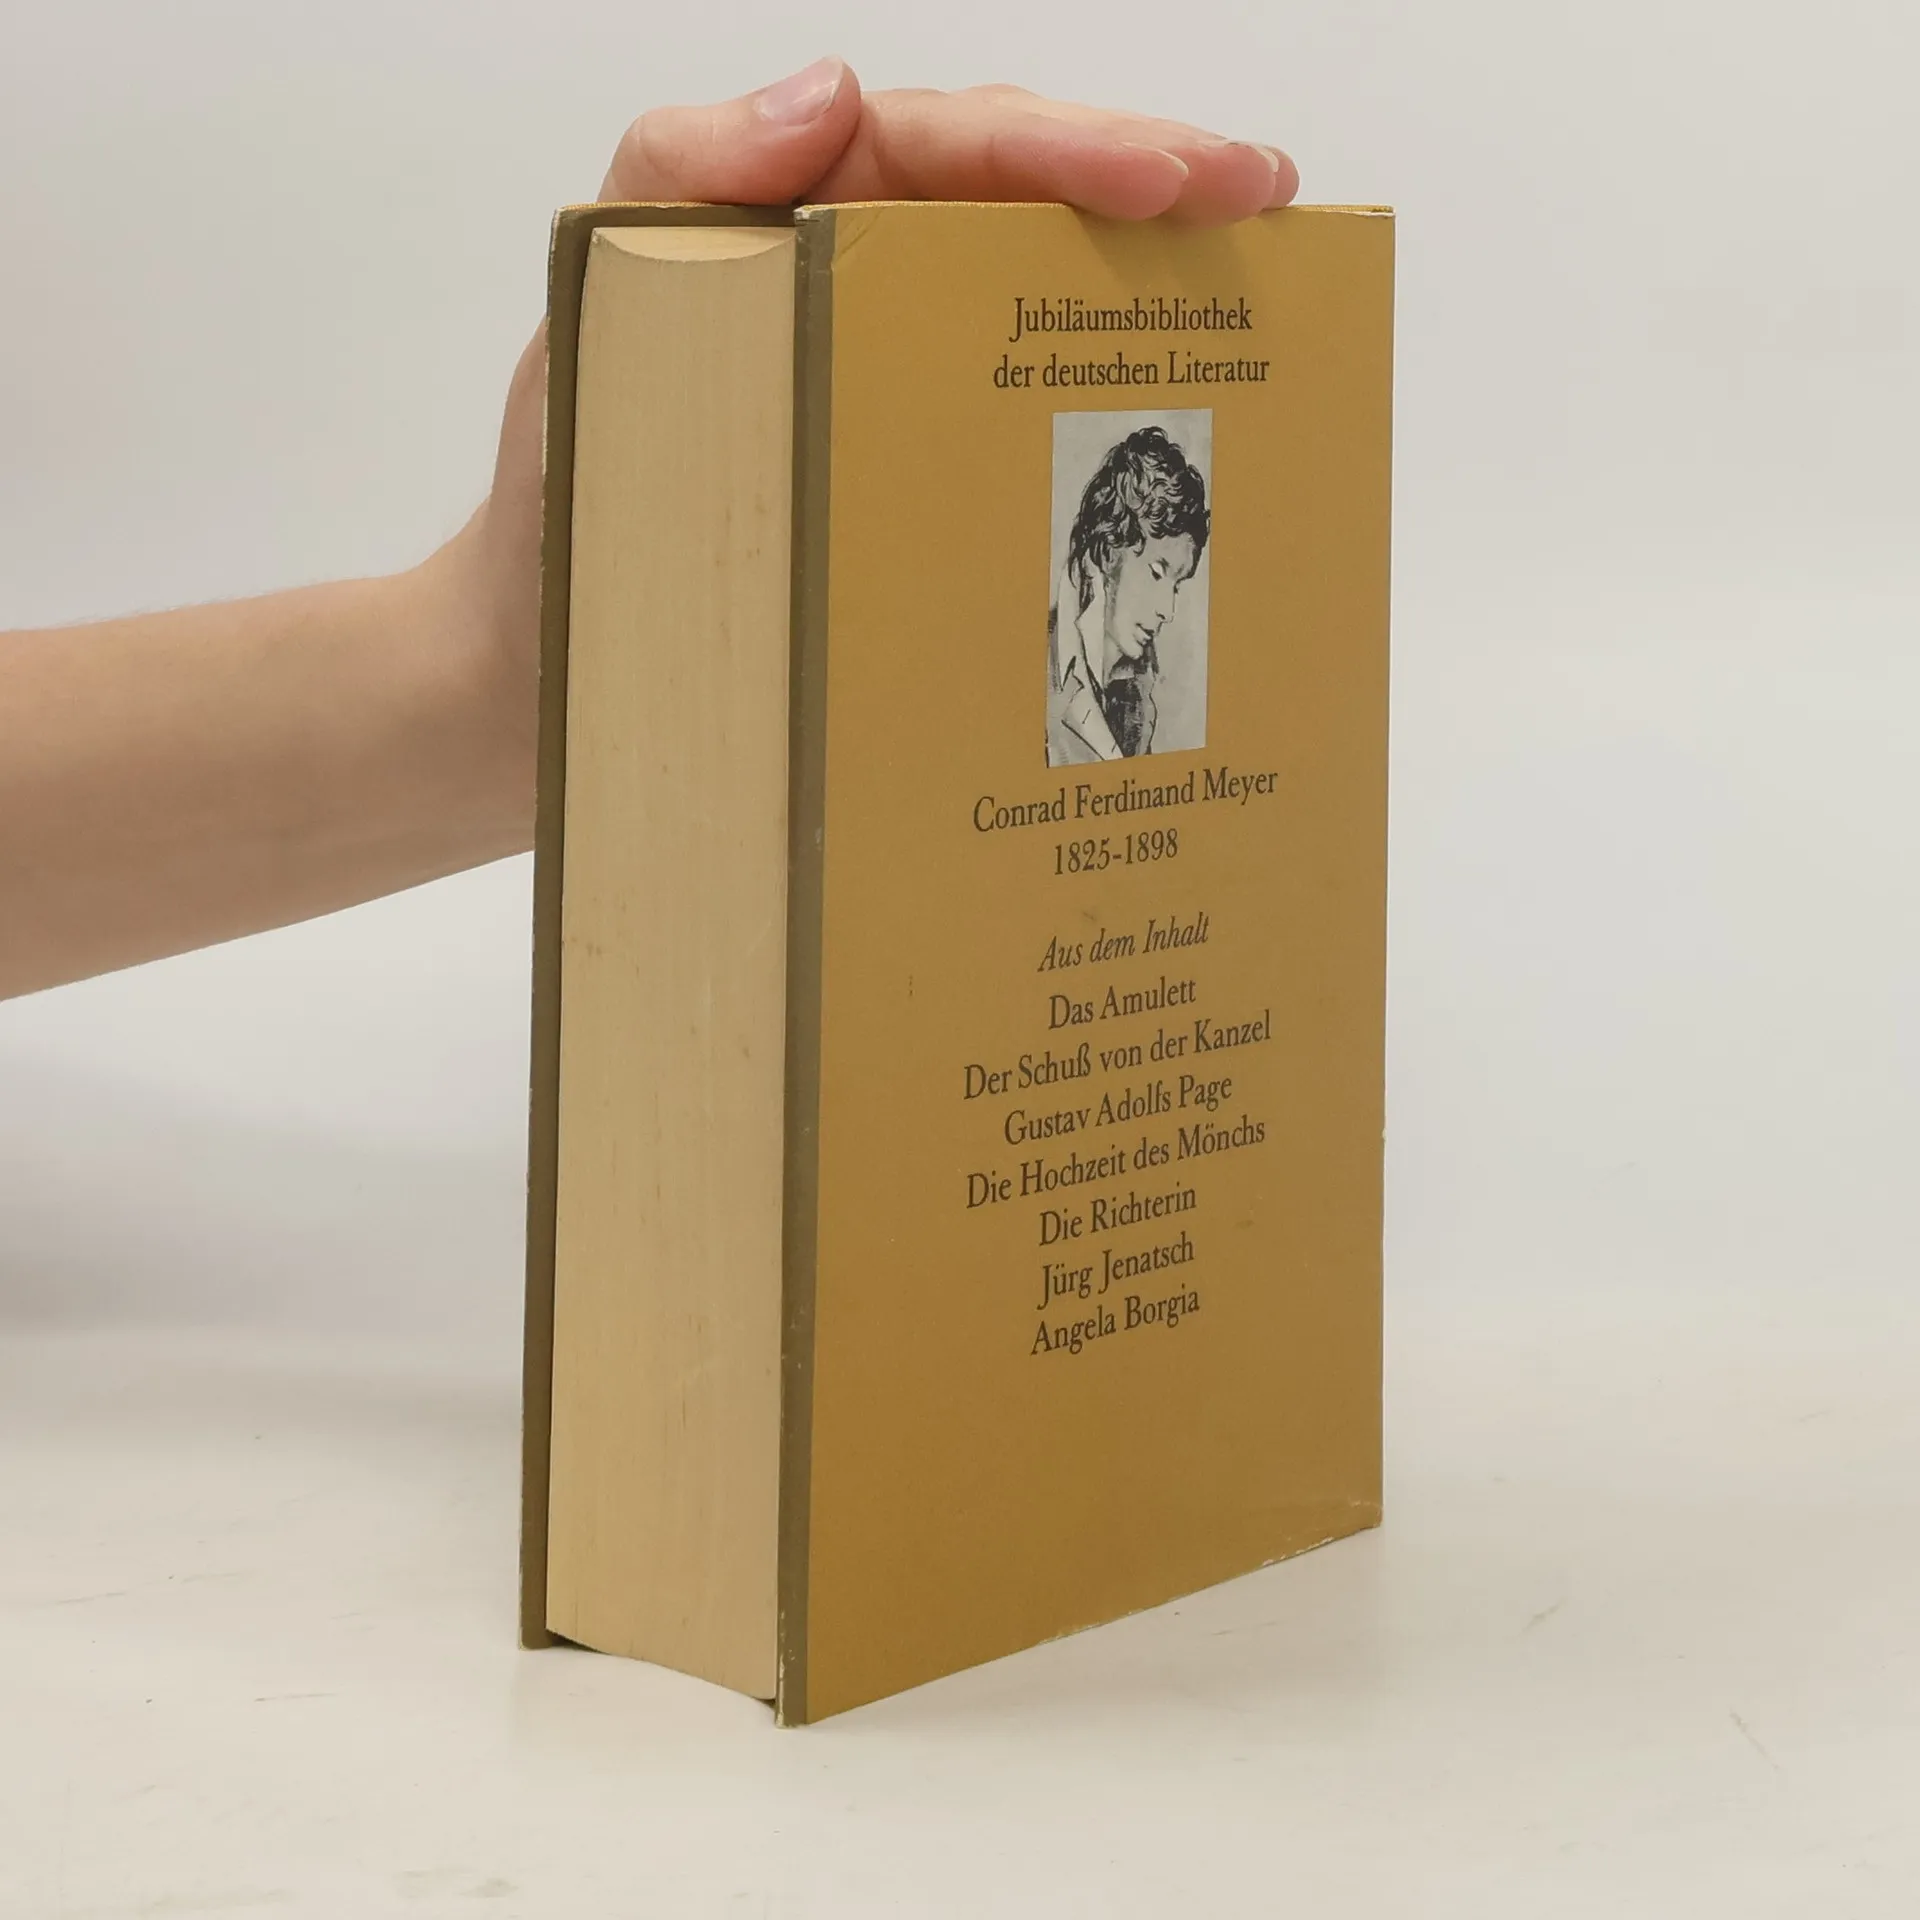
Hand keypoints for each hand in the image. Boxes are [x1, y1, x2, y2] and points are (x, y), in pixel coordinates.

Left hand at [452, 62, 1300, 822]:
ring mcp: (881, 399)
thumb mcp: (598, 326)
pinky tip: (1175, 443)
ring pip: (1032, 315)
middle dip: (1149, 192)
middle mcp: (851, 299)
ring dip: (1145, 296)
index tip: (1187, 178)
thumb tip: (826, 95)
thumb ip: (677, 185)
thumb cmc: (559, 510)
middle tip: (1267, 204)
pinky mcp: (896, 498)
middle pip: (1018, 212)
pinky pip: (1007, 438)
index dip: (1078, 149)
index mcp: (792, 230)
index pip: (950, 148)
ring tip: (1260, 297)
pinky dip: (1091, 427)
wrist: (536, 684)